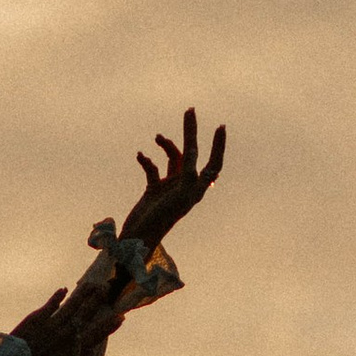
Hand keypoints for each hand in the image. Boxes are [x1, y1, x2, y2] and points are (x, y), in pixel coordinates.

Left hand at [3, 270, 120, 355]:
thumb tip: (92, 348)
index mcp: (75, 347)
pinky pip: (49, 306)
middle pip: (85, 313)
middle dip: (97, 301)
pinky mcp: (36, 321)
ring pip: (71, 305)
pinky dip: (57, 297)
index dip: (109, 325)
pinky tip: (64, 289)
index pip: (97, 333)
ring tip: (91, 284)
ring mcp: (51, 325)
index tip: (120, 316)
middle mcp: (66, 333)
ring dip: (82, 294)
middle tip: (107, 288)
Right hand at [102, 109, 226, 266]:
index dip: (217, 147)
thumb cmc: (153, 231)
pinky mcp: (153, 191)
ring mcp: (169, 189)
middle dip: (192, 134)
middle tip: (190, 110)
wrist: (135, 244)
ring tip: (157, 137)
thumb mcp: (172, 207)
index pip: (210, 166)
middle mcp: (184, 188)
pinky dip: (147, 160)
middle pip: (193, 155)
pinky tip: (140, 155)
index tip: (220, 127)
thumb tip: (189, 174)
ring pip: (173, 159)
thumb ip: (183, 187)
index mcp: (192, 193)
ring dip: (167, 145)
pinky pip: (153, 169)